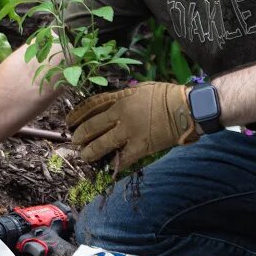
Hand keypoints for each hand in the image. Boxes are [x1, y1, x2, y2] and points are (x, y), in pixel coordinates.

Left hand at [65, 82, 197, 171]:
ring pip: (101, 145)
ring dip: (90, 152)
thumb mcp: (140, 88)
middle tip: (76, 141)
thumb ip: (123, 96)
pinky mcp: (140, 147)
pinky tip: (109, 167)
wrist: (186, 108)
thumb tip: (111, 103)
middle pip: (91, 128)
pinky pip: (121, 159)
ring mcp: (129, 132)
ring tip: (86, 155)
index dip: (77, 115)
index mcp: (120, 98)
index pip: (91, 106)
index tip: (69, 121)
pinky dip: (114, 164)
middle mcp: (120, 116)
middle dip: (80, 136)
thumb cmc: (166, 95)